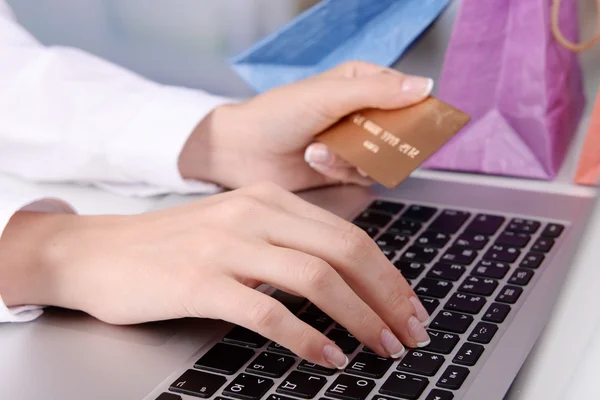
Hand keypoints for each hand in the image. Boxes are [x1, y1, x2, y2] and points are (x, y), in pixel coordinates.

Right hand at [1, 183, 429, 368]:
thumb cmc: (170, 246)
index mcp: (269, 199)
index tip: (409, 307)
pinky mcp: (199, 281)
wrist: (97, 251)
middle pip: (344, 253)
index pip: (348, 235)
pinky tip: (327, 358)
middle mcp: (254, 214)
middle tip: (410, 333)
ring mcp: (226, 246)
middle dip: (387, 297)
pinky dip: (306, 337)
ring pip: (315, 279)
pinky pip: (268, 311)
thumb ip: (284, 243)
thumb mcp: (236, 228)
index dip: (388, 275)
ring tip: (381, 348)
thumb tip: (343, 280)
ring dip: (359, 318)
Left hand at [179, 62, 433, 190]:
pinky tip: (315, 160)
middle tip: (350, 143)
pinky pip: (364, 176)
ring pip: (383, 157)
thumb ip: (377, 92)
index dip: (412, 112)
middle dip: (374, 143)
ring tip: (317, 150)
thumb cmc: (277, 114)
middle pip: (400, 131)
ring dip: (350, 158)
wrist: (242, 152)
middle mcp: (363, 111)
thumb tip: (425, 86)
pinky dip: (340, 170)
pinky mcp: (345, 167)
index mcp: (362, 82)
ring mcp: (355, 141)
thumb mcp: (327, 96)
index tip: (405, 128)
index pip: (407, 94)